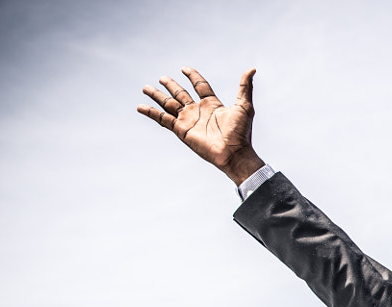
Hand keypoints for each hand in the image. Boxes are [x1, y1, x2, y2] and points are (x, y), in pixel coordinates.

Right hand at [137, 67, 264, 184]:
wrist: (234, 153)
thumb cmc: (241, 132)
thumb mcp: (244, 106)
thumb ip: (244, 87)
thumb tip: (252, 69)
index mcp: (212, 104)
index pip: (200, 86)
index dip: (192, 76)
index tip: (184, 68)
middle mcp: (198, 111)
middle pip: (180, 94)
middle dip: (171, 85)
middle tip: (161, 78)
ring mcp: (188, 120)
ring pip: (169, 104)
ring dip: (157, 96)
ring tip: (146, 87)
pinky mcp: (181, 130)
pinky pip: (163, 119)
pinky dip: (151, 113)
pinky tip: (140, 106)